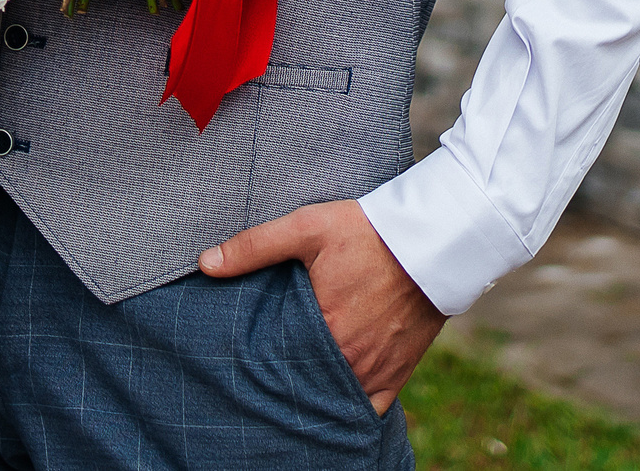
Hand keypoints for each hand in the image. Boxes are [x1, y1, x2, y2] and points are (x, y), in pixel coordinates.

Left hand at [199, 200, 443, 413]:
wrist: (434, 239)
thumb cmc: (368, 231)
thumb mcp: (307, 227)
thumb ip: (255, 246)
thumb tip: (204, 263)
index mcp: (321, 330)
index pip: (276, 365)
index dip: (258, 367)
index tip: (244, 363)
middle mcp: (348, 360)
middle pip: (303, 387)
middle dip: (284, 384)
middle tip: (264, 380)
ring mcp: (375, 371)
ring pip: (334, 401)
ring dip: (314, 397)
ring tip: (292, 390)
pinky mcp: (398, 373)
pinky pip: (370, 410)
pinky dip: (351, 410)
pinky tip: (333, 405)